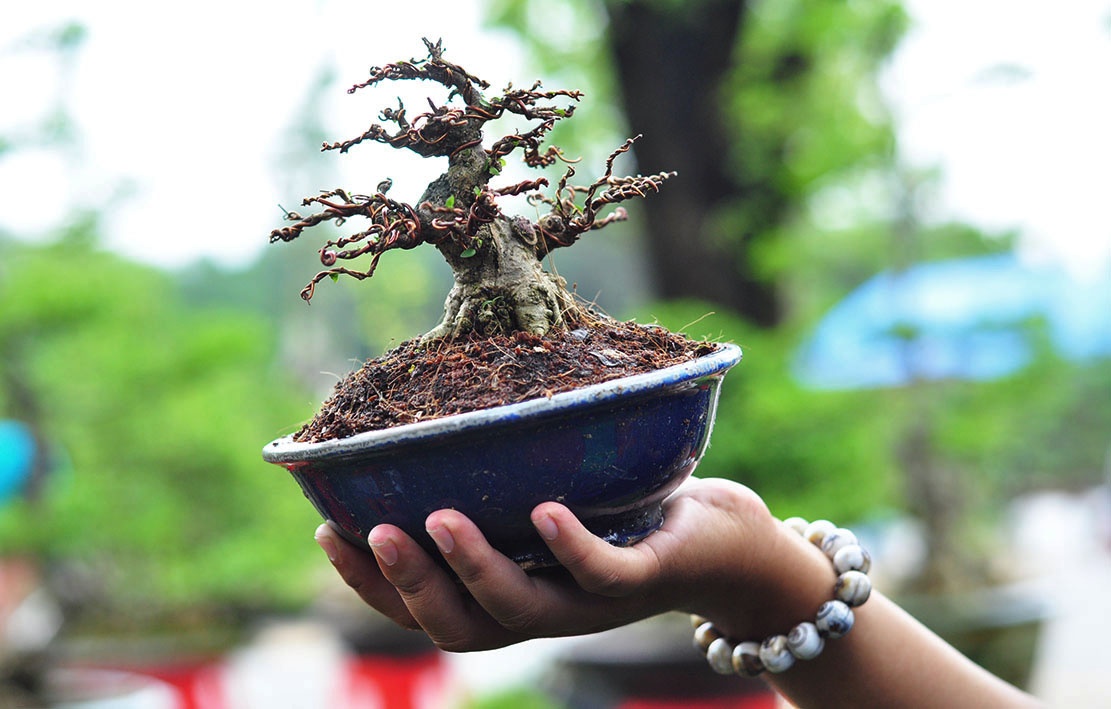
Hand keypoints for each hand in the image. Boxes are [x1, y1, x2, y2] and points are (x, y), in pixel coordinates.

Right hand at [314, 477, 782, 651]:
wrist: (728, 543)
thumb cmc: (627, 509)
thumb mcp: (549, 493)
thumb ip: (496, 481)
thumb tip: (427, 418)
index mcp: (513, 595)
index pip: (428, 609)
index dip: (373, 586)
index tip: (329, 533)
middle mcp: (547, 610)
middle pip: (462, 628)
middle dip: (409, 588)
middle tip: (374, 532)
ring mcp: (596, 601)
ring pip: (524, 610)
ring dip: (473, 569)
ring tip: (436, 519)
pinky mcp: (648, 576)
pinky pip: (603, 574)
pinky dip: (567, 546)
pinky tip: (542, 512)